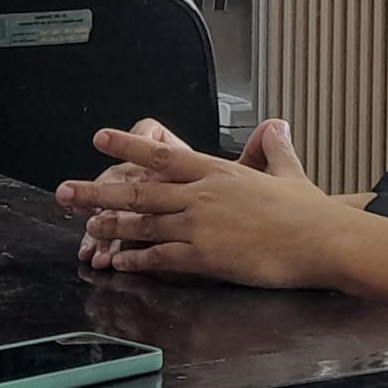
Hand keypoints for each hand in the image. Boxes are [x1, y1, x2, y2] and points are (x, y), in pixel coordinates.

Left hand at [57, 123, 348, 287]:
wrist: (321, 239)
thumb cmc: (309, 211)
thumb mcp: (289, 171)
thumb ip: (275, 148)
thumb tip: (276, 125)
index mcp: (220, 172)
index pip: (163, 154)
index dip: (128, 146)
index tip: (100, 139)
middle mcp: (203, 195)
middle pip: (139, 189)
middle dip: (98, 191)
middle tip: (66, 191)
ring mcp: (201, 225)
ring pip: (143, 223)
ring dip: (110, 226)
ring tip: (84, 227)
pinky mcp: (205, 257)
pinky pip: (161, 257)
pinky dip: (136, 259)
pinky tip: (119, 262)